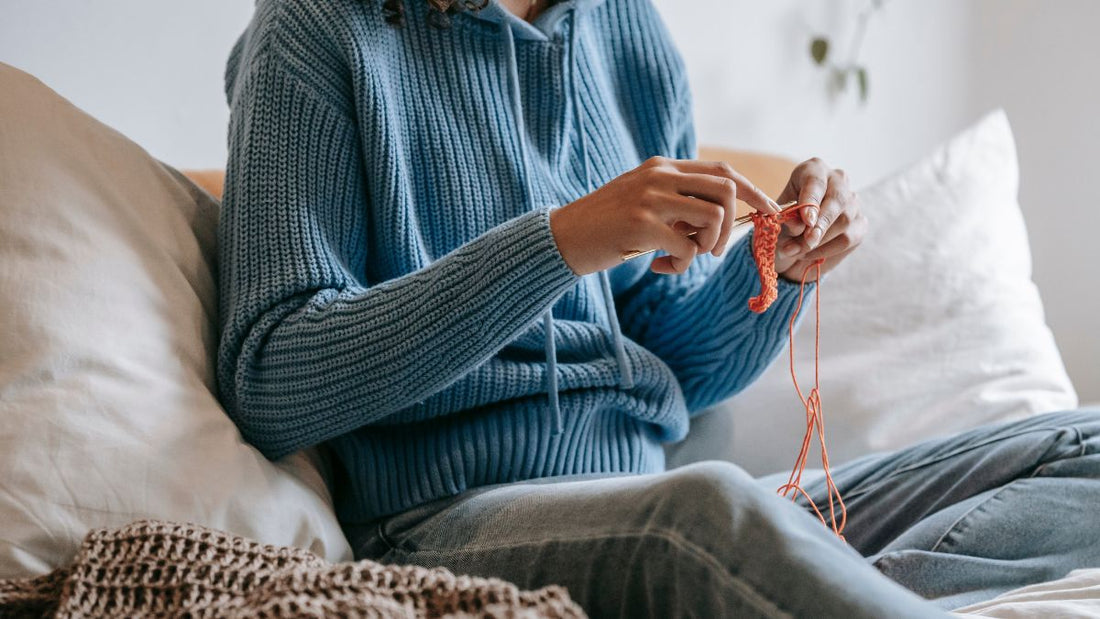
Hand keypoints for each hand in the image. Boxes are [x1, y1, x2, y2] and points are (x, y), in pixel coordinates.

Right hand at [549, 156, 777, 275]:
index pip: (722, 171)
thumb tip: (719, 219)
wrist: (561, 237)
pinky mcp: (641, 225)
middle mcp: (658, 176)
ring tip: (681, 259)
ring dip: (707, 247)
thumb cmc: (604, 226)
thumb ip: (676, 202)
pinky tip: (659, 267)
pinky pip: (688, 247)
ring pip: (713, 217)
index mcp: (661, 167)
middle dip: (731, 225)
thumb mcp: (642, 202)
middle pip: (726, 189)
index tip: (769, 212)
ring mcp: (650, 198)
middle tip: (713, 251)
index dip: (753, 191)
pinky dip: (681, 264)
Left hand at [773, 158, 866, 281]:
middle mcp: (837, 180)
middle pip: (837, 199)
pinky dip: (826, 249)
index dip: (811, 200)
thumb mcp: (779, 219)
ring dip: (818, 241)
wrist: (794, 243)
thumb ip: (788, 219)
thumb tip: (799, 224)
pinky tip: (808, 254)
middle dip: (821, 223)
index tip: (806, 219)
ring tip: (794, 251)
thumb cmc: (784, 222)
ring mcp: (853, 201)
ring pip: (843, 221)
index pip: (816, 180)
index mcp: (814, 169)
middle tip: (807, 241)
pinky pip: (848, 238)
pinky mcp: (861, 223)